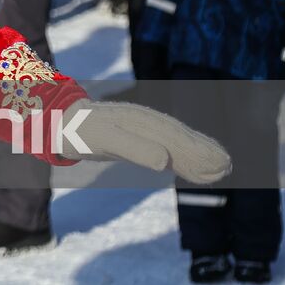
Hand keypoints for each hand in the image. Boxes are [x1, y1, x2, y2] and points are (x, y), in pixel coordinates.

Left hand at [57, 99, 230, 183]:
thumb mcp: (103, 139)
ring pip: (175, 140)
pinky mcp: (134, 134)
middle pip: (181, 137)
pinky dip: (181, 154)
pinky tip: (190, 166)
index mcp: (142, 122)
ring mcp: (139, 126)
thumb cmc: (79, 131)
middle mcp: (145, 121)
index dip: (199, 152)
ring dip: (197, 152)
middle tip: (228, 167)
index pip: (177, 139)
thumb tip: (164, 161)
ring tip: (220, 167)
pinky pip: (163, 144)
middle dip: (205, 151)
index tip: (221, 165)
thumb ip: (132, 148)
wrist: (56, 118)